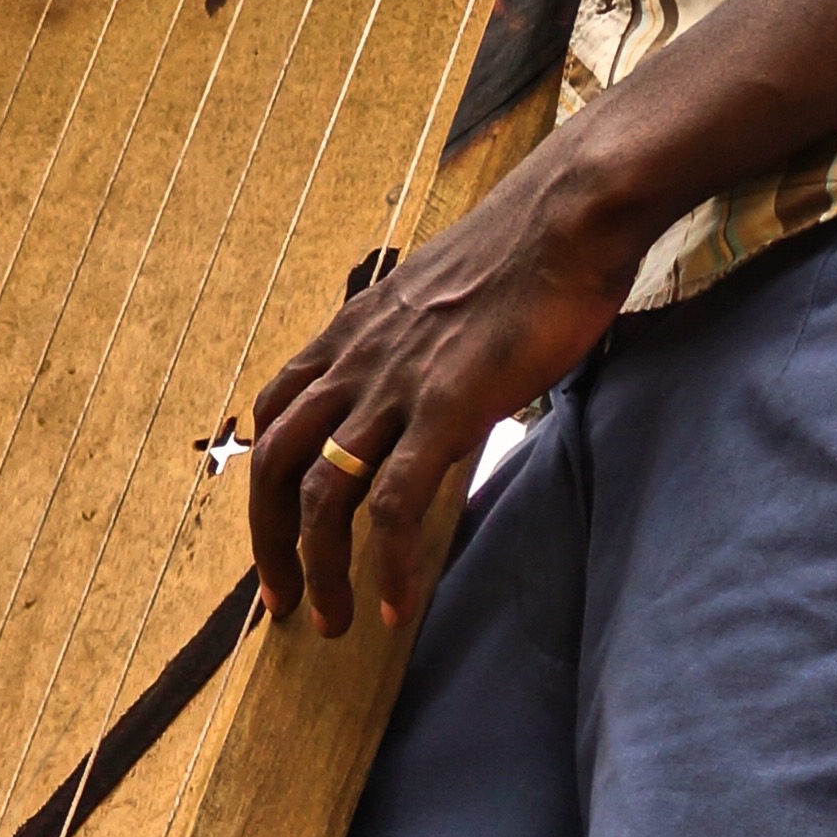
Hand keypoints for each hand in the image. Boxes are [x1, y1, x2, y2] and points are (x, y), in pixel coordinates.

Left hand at [247, 134, 652, 637]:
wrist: (570, 214)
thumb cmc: (530, 250)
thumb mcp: (448, 294)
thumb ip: (426, 342)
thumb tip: (443, 384)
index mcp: (354, 330)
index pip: (276, 409)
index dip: (266, 475)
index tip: (278, 526)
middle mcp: (358, 359)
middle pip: (274, 463)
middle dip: (268, 541)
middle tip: (281, 600)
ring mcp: (397, 384)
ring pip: (324, 495)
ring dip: (319, 569)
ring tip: (332, 622)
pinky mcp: (447, 406)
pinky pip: (397, 504)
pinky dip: (387, 563)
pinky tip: (396, 605)